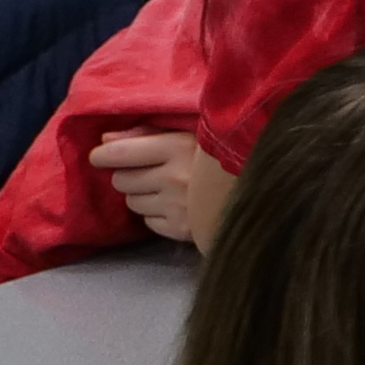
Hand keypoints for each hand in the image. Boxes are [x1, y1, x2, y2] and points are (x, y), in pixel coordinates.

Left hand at [92, 132, 235, 249]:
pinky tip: (177, 206)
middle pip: (121, 180)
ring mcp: (179, 206)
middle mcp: (175, 178)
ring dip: (142, 196)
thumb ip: (147, 134)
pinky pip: (148, 222)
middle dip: (128, 176)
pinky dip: (156, 215)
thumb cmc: (224, 157)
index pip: (118, 153)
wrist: (264, 189)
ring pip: (132, 202)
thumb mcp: (192, 134)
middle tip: (148, 172)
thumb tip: (105, 140)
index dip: (102, 155)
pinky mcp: (183, 230)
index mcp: (179, 147)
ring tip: (166, 189)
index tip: (100, 156)